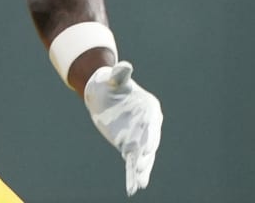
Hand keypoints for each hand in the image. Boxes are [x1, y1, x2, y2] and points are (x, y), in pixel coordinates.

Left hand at [83, 61, 162, 195]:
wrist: (103, 92)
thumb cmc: (110, 82)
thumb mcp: (113, 78)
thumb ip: (120, 74)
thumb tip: (124, 66)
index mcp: (149, 108)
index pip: (152, 125)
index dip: (150, 137)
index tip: (147, 149)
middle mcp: (148, 125)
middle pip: (149, 143)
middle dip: (146, 157)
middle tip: (140, 168)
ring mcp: (139, 136)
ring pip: (142, 157)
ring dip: (141, 170)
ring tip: (139, 184)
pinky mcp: (128, 145)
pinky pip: (131, 162)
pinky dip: (132, 175)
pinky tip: (133, 188)